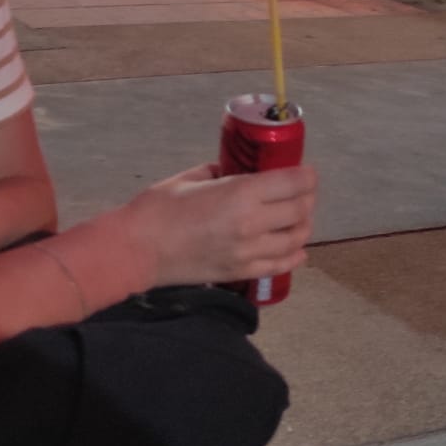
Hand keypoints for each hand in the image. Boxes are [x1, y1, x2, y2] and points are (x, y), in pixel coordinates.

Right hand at [119, 163, 316, 288]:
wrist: (138, 250)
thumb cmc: (158, 208)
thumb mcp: (190, 178)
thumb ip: (220, 173)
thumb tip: (234, 173)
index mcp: (240, 194)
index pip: (293, 183)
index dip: (306, 175)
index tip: (306, 171)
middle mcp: (252, 224)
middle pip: (300, 210)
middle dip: (307, 198)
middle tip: (301, 191)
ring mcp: (249, 252)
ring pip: (295, 239)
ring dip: (302, 226)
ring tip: (297, 217)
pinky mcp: (241, 273)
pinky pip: (280, 265)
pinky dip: (294, 255)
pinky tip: (296, 248)